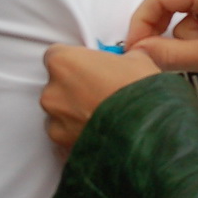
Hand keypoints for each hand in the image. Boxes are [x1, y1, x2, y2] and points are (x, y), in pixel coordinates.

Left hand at [41, 46, 158, 151]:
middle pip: (56, 84)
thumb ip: (120, 57)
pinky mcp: (61, 142)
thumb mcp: (137, 59)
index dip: (76, 61)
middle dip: (75, 87)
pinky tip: (99, 129)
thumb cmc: (139, 93)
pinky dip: (77, 132)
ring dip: (75, 111)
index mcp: (64, 62)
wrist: (145, 130)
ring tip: (103, 113)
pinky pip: (65, 133)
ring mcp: (54, 119)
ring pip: (59, 111)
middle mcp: (52, 90)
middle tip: (101, 89)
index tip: (89, 67)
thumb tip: (127, 59)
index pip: (57, 55)